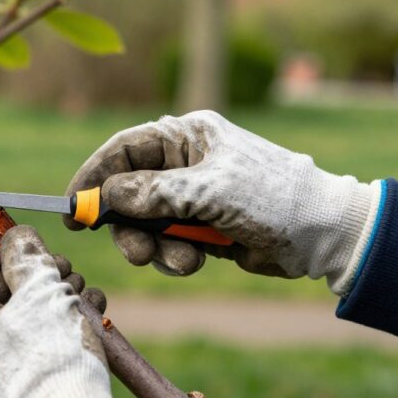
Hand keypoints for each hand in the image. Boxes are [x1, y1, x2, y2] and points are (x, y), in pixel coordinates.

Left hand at [0, 226, 125, 397]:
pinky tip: (80, 325)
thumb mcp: (42, 292)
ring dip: (43, 306)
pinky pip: (16, 359)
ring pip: (7, 330)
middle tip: (60, 267)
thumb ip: (27, 256)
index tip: (11, 236)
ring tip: (81, 295)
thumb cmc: (52, 360)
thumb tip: (17, 238)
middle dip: (27, 278)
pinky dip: (43, 338)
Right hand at [64, 111, 381, 294]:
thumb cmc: (271, 197)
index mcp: (186, 137)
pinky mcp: (201, 227)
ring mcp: (192, 196)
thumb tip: (107, 195)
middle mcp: (184, 163)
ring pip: (146, 223)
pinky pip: (167, 242)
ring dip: (155, 247)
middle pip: (128, 191)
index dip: (94, 176)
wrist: (324, 235)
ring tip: (180, 260)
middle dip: (127, 224)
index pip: (123, 149)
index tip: (73, 207)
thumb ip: (153, 193)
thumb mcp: (208, 191)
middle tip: (134, 252)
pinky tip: (195, 260)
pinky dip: (174, 255)